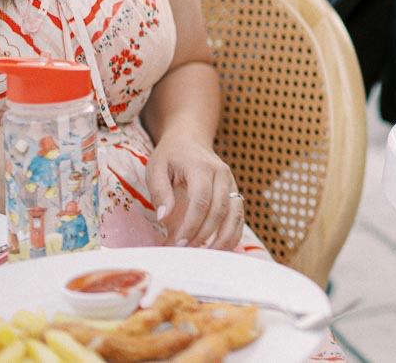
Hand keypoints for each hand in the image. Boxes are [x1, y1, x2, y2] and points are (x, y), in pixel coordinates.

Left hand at [146, 135, 244, 249]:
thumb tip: (164, 218)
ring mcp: (232, 183)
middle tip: (185, 252)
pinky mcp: (235, 192)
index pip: (201, 199)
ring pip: (235, 215)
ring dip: (222, 239)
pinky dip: (232, 235)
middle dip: (203, 235)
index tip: (177, 243)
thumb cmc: (171, 155)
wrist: (190, 139)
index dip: (191, 224)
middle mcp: (222, 174)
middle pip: (219, 210)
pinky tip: (218, 249)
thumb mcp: (156, 168)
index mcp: (201, 167)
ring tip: (204, 256)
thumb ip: (160, 192)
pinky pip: (239, 217)